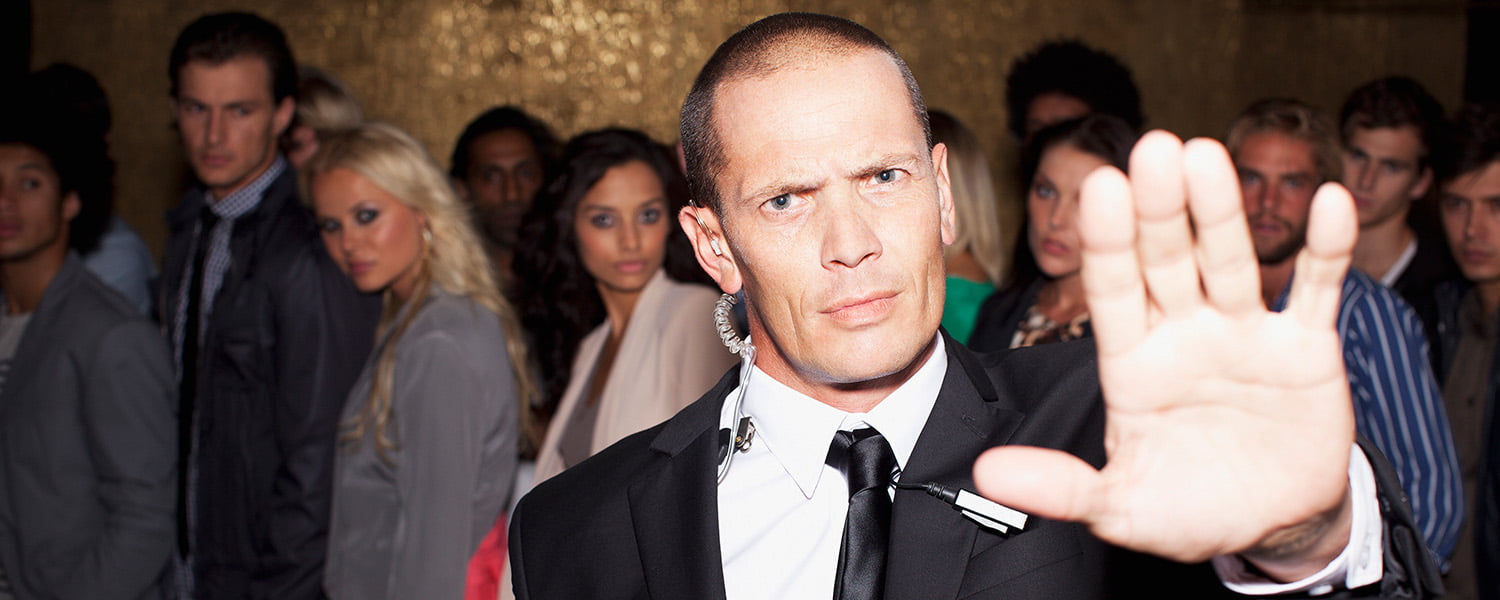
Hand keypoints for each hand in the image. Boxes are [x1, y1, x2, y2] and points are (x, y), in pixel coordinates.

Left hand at [973, 131, 1356, 577]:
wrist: (1274, 528)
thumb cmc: (1189, 510)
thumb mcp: (1121, 507)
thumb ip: (1061, 487)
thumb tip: (986, 474)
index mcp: (1133, 363)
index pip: (1114, 290)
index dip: (1109, 242)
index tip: (1100, 187)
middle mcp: (1184, 334)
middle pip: (1168, 260)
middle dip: (1160, 209)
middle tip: (1154, 149)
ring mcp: (1245, 335)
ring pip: (1231, 261)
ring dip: (1221, 211)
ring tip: (1207, 157)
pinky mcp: (1306, 348)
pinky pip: (1317, 289)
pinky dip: (1326, 249)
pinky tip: (1329, 201)